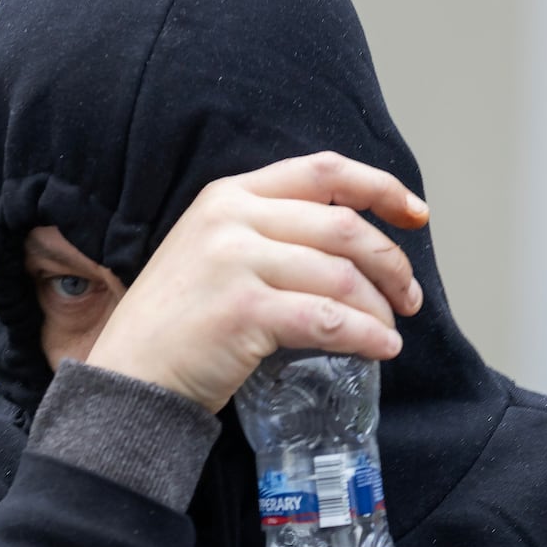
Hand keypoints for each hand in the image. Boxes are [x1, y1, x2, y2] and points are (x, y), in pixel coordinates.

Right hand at [86, 151, 428, 412]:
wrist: (130, 375)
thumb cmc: (179, 322)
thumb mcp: (214, 252)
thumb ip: (269, 234)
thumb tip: (352, 245)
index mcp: (229, 196)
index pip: (322, 171)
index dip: (380, 188)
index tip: (416, 214)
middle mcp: (231, 218)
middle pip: (343, 226)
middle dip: (391, 263)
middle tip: (409, 297)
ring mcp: (234, 262)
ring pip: (340, 276)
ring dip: (380, 307)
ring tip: (391, 330)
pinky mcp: (242, 311)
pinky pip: (327, 320)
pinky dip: (365, 335)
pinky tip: (379, 348)